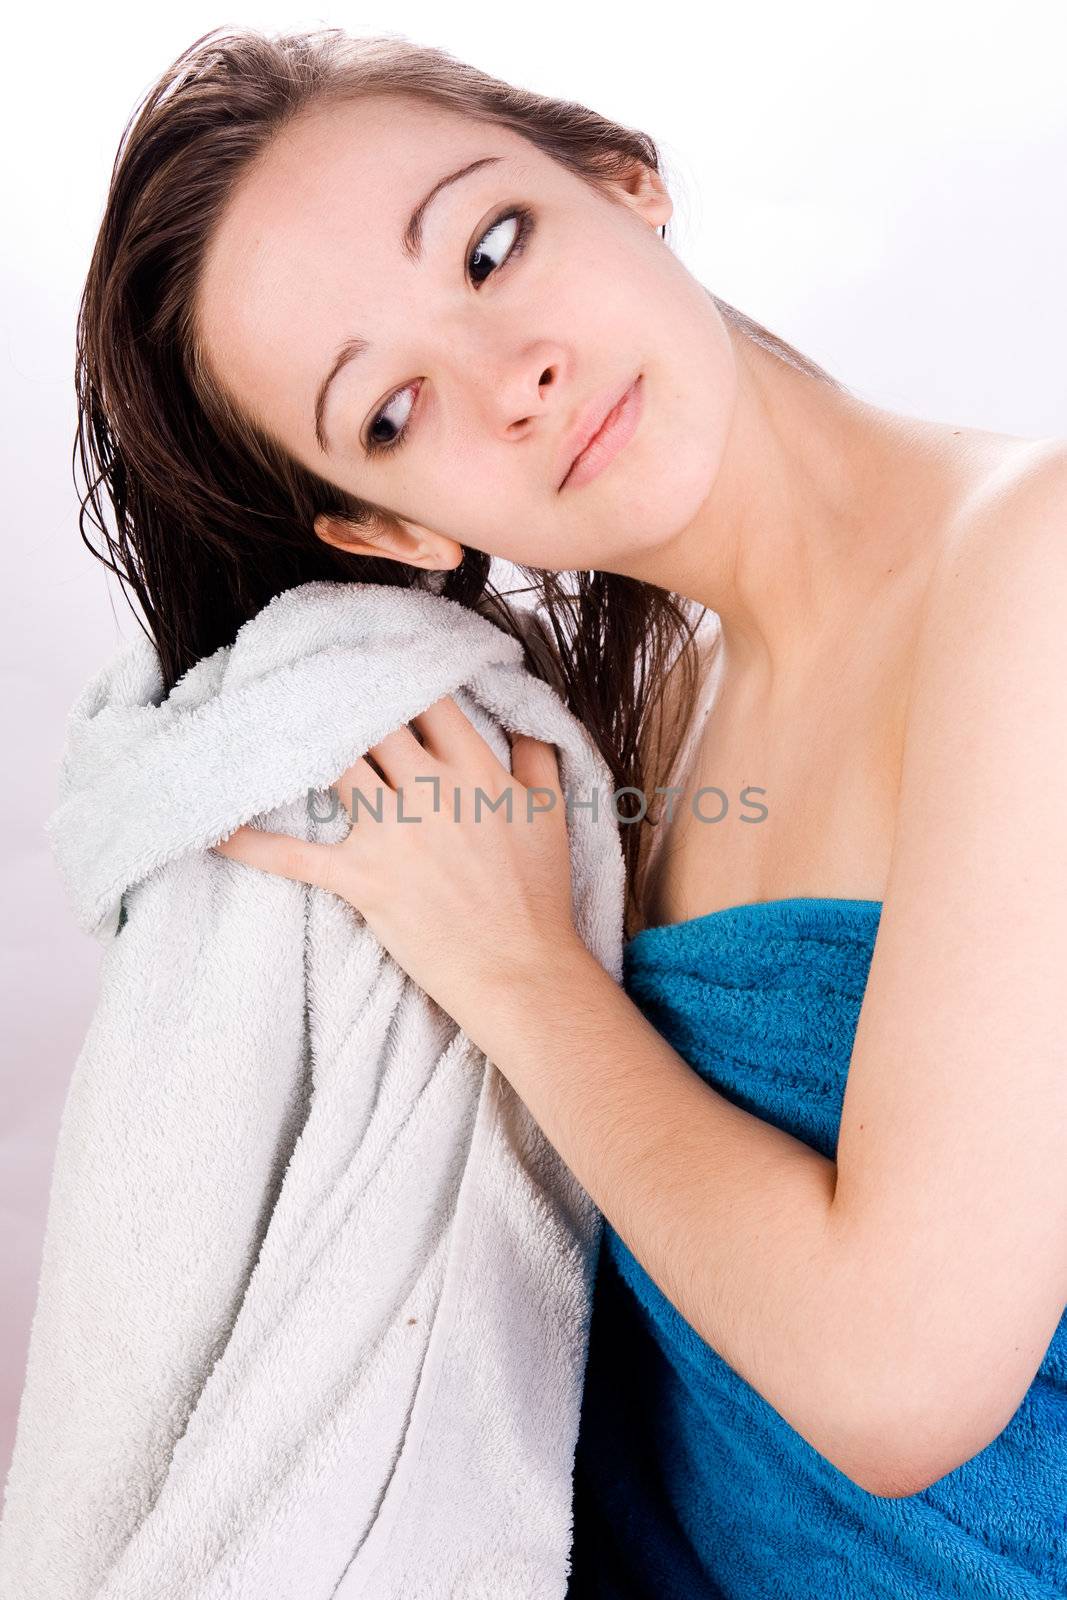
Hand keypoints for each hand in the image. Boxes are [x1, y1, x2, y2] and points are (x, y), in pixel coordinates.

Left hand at [210, 695, 580, 1027]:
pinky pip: (294, 856)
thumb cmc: (538, 895)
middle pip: (374, 723)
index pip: (428, 701)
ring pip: (334, 767)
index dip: (399, 674)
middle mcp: (430, 791)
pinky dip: (251, 843)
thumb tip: (528, 716)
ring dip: (304, 744)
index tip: (377, 660)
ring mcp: (392, 835)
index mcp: (476, 770)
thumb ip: (539, 754)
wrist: (521, 971)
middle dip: (345, 699)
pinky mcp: (361, 879)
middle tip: (313, 677)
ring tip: (271, 719)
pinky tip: (213, 828)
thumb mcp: (552, 812)